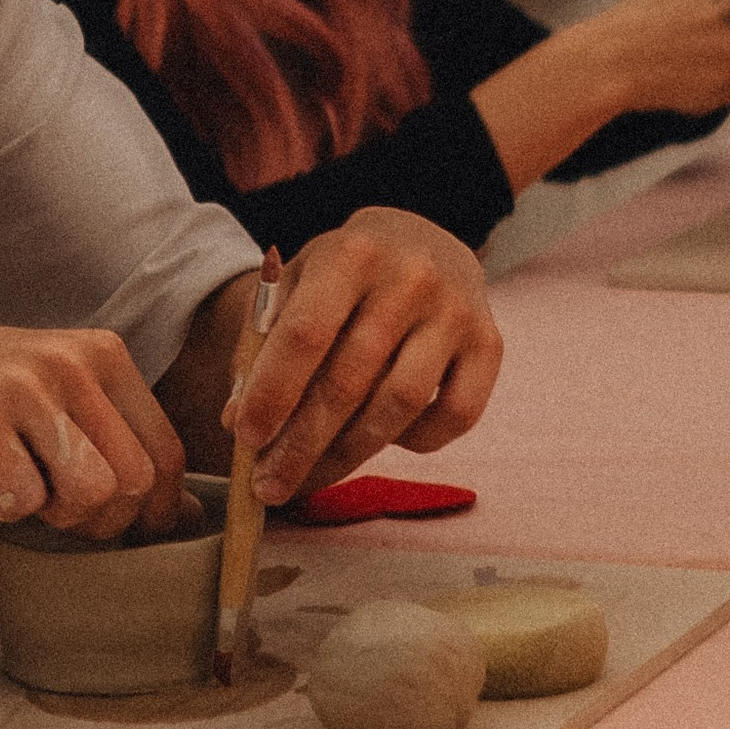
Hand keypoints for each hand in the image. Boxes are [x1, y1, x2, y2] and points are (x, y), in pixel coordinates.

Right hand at [0, 324, 185, 540]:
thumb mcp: (52, 398)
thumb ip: (114, 440)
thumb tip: (188, 515)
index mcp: (99, 353)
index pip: (166, 450)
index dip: (154, 509)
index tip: (123, 529)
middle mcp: (69, 361)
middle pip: (136, 481)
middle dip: (102, 519)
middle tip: (55, 511)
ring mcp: (24, 386)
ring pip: (92, 493)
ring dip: (54, 513)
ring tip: (18, 487)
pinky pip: (24, 500)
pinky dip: (2, 508)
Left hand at [228, 209, 501, 508]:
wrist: (424, 242)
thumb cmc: (345, 275)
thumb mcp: (296, 285)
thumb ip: (262, 346)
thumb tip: (239, 422)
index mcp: (351, 252)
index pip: (306, 333)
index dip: (273, 392)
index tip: (245, 437)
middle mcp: (411, 278)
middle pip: (349, 380)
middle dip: (302, 444)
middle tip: (269, 486)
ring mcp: (456, 311)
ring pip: (399, 405)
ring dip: (349, 453)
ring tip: (311, 475)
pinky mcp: (490, 343)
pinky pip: (455, 415)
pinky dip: (416, 441)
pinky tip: (382, 439)